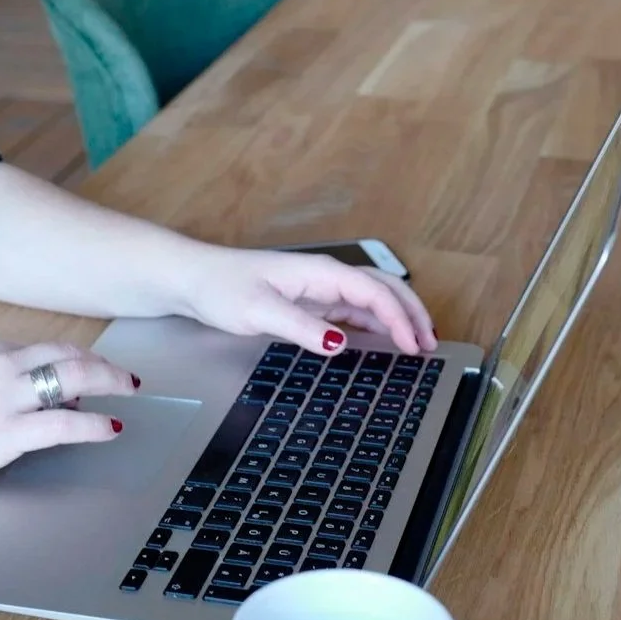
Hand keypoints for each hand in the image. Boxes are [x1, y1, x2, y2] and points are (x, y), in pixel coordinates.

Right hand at [0, 338, 132, 506]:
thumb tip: (16, 392)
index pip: (42, 349)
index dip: (72, 360)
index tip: (88, 369)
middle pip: (67, 355)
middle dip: (102, 364)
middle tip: (124, 376)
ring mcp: (3, 397)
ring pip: (74, 379)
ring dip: (109, 383)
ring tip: (127, 391)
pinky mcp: (5, 434)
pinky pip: (65, 425)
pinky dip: (95, 425)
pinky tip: (110, 429)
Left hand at [173, 245, 436, 356]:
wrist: (190, 279)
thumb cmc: (220, 288)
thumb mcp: (259, 311)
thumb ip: (301, 328)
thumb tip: (341, 344)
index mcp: (320, 273)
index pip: (374, 292)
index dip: (399, 318)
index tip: (413, 346)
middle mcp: (324, 277)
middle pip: (383, 288)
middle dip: (411, 313)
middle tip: (429, 343)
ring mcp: (318, 289)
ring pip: (371, 298)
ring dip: (397, 318)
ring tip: (417, 344)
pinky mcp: (308, 302)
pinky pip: (352, 310)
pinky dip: (375, 324)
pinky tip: (382, 341)